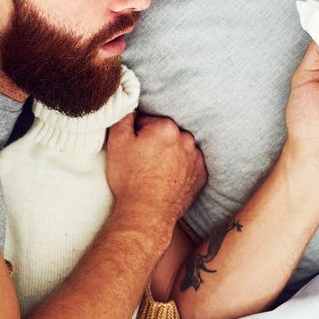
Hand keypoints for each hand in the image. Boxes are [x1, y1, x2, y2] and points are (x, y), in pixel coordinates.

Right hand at [105, 111, 206, 249]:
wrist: (146, 212)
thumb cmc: (130, 179)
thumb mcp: (117, 143)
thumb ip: (123, 117)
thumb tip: (129, 106)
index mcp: (166, 127)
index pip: (147, 121)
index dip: (135, 134)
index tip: (132, 149)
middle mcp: (186, 139)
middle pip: (165, 134)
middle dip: (154, 142)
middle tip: (141, 161)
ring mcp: (196, 158)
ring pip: (178, 148)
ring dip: (168, 154)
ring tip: (154, 171)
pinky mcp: (201, 175)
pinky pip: (189, 164)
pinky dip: (180, 168)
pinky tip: (166, 178)